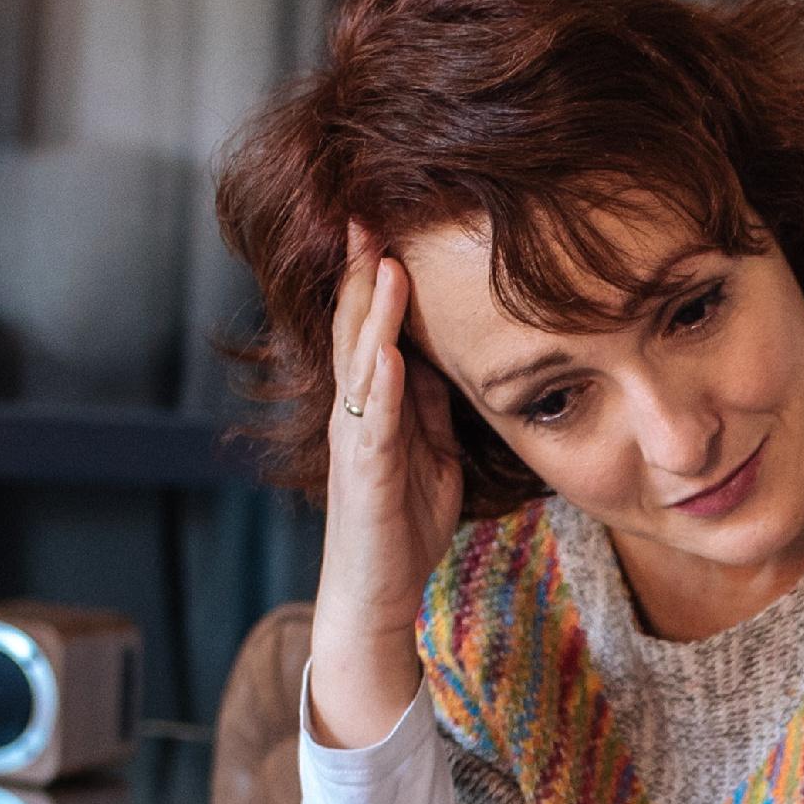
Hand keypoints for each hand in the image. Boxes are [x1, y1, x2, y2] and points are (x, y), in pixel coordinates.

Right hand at [307, 227, 466, 748]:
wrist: (377, 595)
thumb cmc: (404, 523)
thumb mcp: (434, 449)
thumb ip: (434, 402)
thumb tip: (449, 354)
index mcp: (376, 400)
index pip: (376, 322)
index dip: (382, 270)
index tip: (392, 215)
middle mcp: (356, 410)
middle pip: (357, 325)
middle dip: (364, 268)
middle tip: (368, 208)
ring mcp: (354, 441)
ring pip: (357, 362)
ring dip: (369, 312)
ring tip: (381, 260)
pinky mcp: (362, 478)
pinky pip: (369, 424)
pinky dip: (378, 386)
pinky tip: (388, 353)